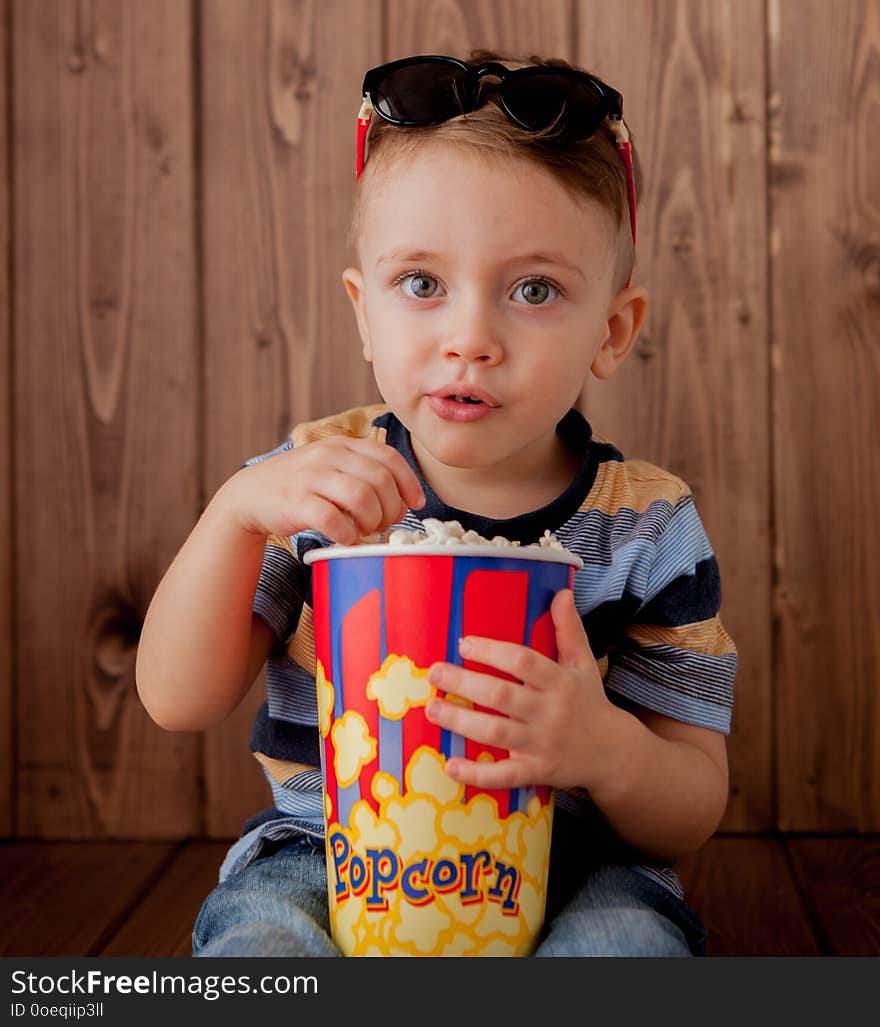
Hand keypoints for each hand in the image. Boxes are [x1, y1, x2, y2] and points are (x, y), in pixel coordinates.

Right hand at [217, 435, 426, 543]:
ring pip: (362, 498)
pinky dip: (347, 535)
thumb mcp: (333, 467)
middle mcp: (328, 456)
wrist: (251, 495)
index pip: (389, 458)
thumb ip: (365, 474)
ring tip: (365, 531)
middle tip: (384, 524)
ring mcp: (311, 478)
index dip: (409, 482)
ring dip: (372, 521)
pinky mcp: (296, 502)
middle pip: (380, 481)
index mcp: (342, 445)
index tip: (416, 503)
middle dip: (391, 508)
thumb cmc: (303, 486)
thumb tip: (405, 501)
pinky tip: (346, 539)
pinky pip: (333, 520)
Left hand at [424, 588, 627, 792]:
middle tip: (435, 671)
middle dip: (465, 683)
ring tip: (432, 708)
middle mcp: (549, 712)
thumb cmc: (589, 701)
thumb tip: (561, 592)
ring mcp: (541, 744)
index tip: (464, 643)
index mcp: (560, 682)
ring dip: (460, 722)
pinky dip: (477, 774)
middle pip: (501, 697)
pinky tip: (452, 766)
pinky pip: (503, 776)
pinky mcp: (535, 771)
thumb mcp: (583, 663)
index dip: (492, 652)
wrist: (613, 753)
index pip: (523, 662)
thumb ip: (569, 628)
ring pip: (495, 733)